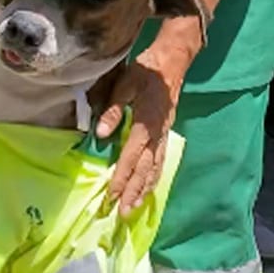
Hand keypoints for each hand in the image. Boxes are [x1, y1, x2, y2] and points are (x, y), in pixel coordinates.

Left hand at [95, 46, 187, 213]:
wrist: (173, 60)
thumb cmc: (147, 70)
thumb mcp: (125, 83)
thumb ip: (113, 109)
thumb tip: (100, 135)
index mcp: (146, 122)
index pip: (132, 156)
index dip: (121, 177)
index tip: (111, 196)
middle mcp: (158, 132)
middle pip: (146, 168)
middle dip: (133, 192)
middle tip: (123, 212)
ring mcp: (164, 133)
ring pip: (156, 168)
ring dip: (144, 189)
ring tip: (134, 207)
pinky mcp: (166, 132)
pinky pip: (161, 160)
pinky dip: (154, 177)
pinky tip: (148, 188)